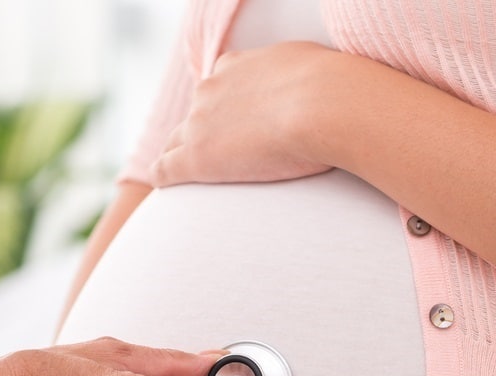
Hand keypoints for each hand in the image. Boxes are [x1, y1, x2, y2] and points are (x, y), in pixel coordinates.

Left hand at [150, 41, 338, 186]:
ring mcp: (199, 123)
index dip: (223, 112)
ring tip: (183, 180)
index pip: (217, 90)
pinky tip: (165, 188)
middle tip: (216, 158)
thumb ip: (301, 79)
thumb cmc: (332, 88)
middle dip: (201, 135)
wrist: (324, 105)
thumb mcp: (314, 68)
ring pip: (174, 143)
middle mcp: (210, 90)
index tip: (233, 129)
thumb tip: (316, 91)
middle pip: (194, 117)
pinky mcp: (196, 157)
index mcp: (235, 67)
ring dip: (179, 157)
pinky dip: (163, 177)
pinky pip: (165, 169)